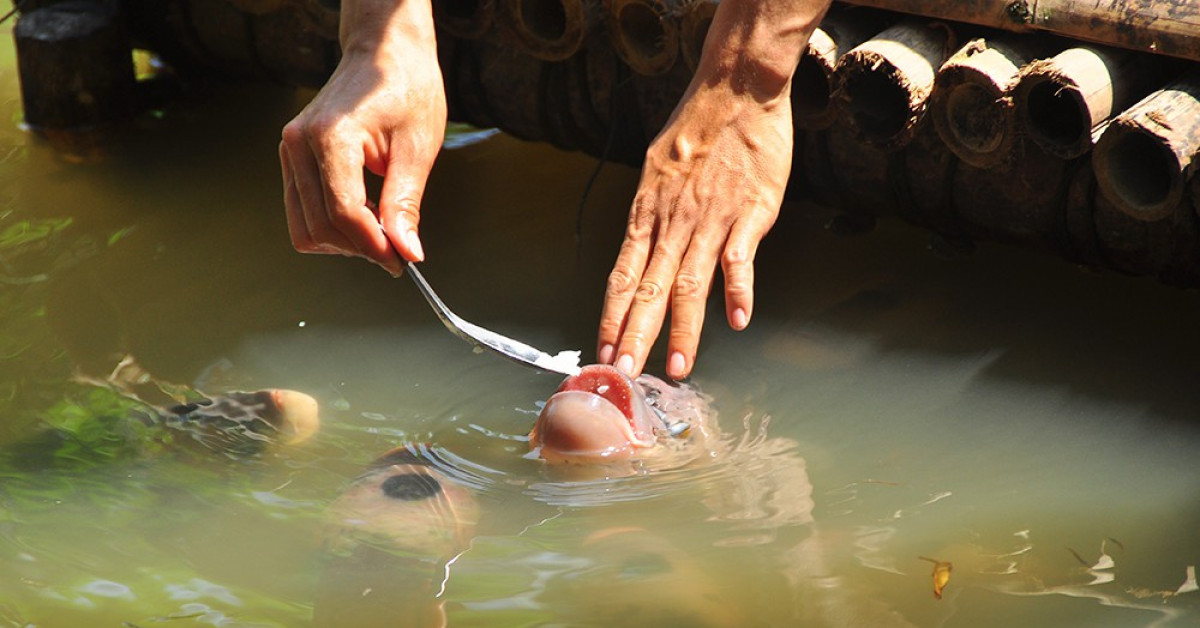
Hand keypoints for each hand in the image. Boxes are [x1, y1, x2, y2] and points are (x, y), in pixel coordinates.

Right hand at [279, 0, 443, 274]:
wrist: (384, 54)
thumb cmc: (406, 90)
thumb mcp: (417, 148)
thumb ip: (406, 203)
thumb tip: (407, 252)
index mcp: (331, 136)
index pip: (343, 212)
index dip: (374, 246)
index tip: (402, 262)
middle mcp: (299, 143)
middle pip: (321, 226)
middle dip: (360, 248)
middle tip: (398, 250)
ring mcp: (289, 149)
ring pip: (305, 226)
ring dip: (343, 241)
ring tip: (381, 230)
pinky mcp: (291, 157)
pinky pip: (302, 211)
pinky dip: (332, 225)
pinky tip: (364, 217)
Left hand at [597, 79, 793, 379]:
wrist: (735, 89)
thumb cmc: (696, 129)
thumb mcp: (657, 172)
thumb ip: (653, 218)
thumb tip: (646, 255)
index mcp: (647, 214)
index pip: (622, 275)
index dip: (610, 315)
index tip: (602, 350)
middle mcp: (673, 222)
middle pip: (650, 288)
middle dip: (636, 335)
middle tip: (625, 373)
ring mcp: (711, 219)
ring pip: (691, 283)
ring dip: (684, 329)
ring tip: (678, 366)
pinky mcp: (750, 212)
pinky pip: (740, 258)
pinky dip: (738, 290)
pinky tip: (737, 322)